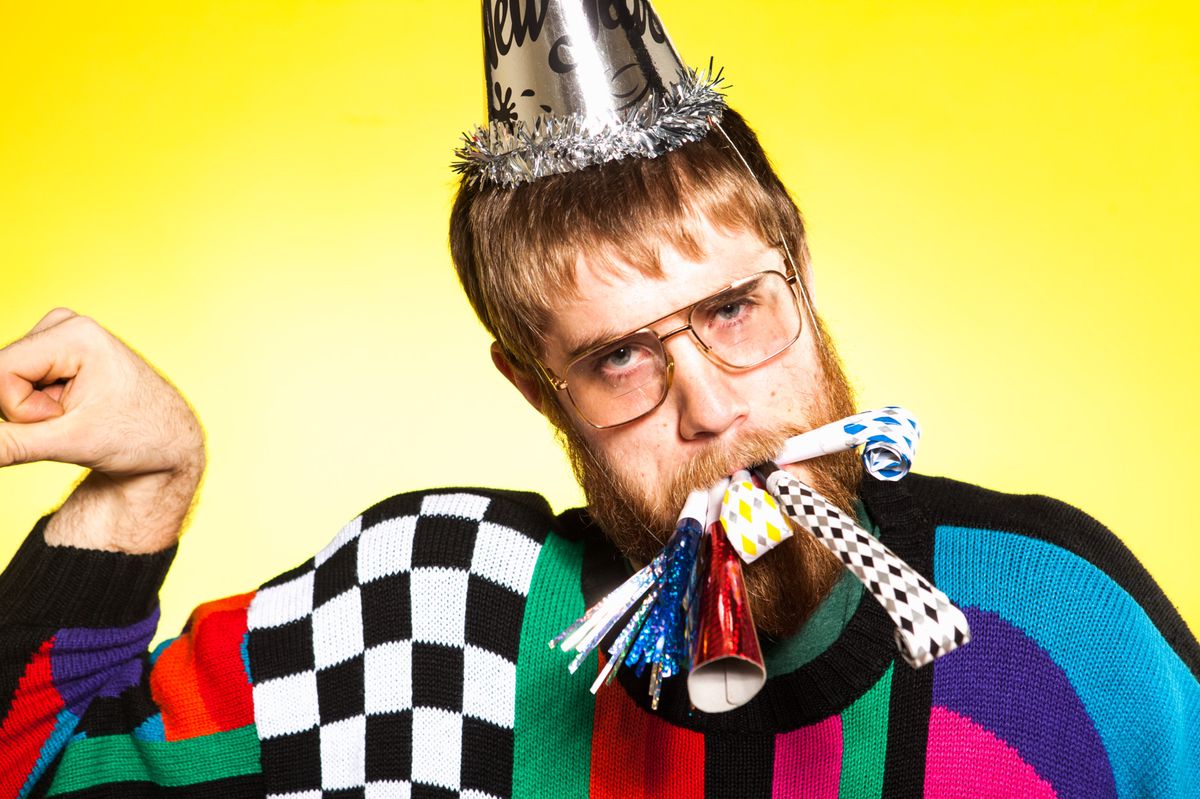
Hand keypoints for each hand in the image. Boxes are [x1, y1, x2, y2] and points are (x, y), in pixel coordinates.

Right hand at [0, 308, 204, 552]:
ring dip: (36, 408)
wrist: (168, 440)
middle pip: (4, 375)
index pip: (1, 374)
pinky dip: (41, 403)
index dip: (22, 410)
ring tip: (80, 412)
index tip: (66, 419)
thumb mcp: (69, 443)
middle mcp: (67, 323)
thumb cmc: (135, 438)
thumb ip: (8, 444)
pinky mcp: (58, 349)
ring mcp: (62, 334)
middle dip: (30, 409)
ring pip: (8, 380)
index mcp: (75, 334)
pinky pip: (19, 381)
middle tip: (77, 417)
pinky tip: (76, 405)